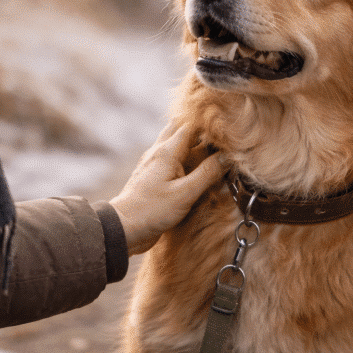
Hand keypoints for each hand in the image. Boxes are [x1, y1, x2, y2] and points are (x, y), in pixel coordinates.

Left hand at [110, 123, 224, 254]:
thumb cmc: (152, 210)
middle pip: (180, 129)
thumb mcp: (185, 193)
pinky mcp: (152, 176)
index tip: (227, 129)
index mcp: (167, 151)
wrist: (124, 228)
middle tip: (220, 136)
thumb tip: (228, 157)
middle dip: (199, 130)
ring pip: (175, 144)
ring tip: (211, 149)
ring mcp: (153, 164)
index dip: (209, 125)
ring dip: (192, 144)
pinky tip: (193, 168)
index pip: (191, 125)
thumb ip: (207, 173)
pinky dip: (184, 158)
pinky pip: (171, 160)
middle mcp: (158, 152)